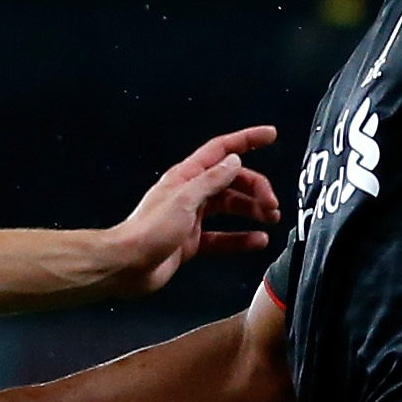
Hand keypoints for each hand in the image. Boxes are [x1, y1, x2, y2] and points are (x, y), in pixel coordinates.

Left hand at [101, 126, 280, 294]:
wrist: (127, 265)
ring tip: (271, 218)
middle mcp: (190, 194)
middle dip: (256, 189)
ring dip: (252, 211)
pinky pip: (223, 237)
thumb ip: (211, 180)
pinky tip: (258, 241)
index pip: (221, 150)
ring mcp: (191, 218)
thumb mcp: (184, 199)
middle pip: (231, 182)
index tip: (271, 135)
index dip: (247, 140)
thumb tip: (234, 161)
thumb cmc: (148, 231)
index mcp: (185, 176)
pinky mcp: (192, 242)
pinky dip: (241, 238)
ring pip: (230, 208)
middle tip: (273, 204)